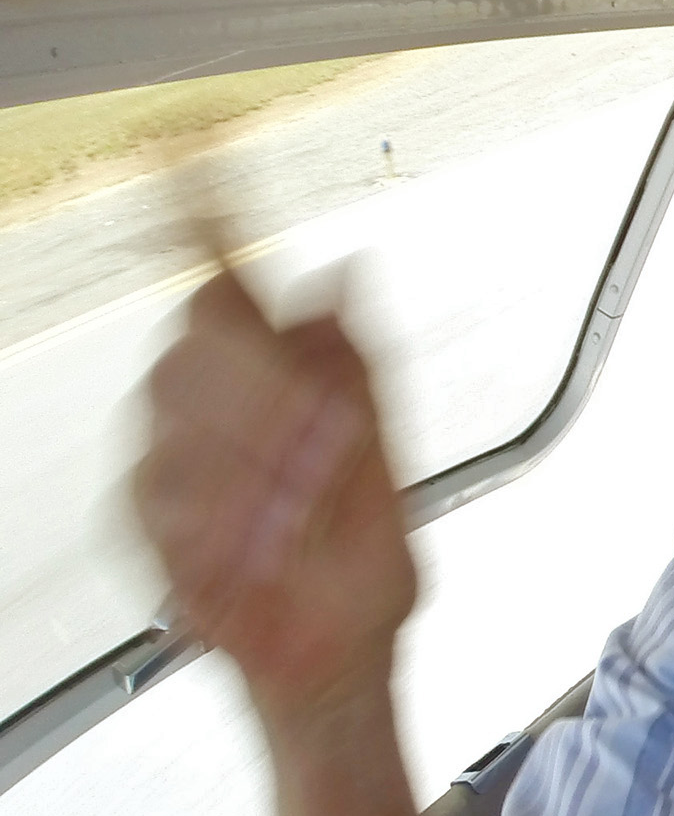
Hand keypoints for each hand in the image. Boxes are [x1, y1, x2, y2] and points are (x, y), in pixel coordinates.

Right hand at [134, 254, 417, 719]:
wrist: (339, 660)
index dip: (201, 215)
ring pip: (176, 418)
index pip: (223, 282)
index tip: (191, 155)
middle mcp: (208, 408)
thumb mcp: (387, 465)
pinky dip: (219, 518)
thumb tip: (347, 270)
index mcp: (273, 383)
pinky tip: (255, 544)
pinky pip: (159, 493)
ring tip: (303, 513)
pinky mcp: (144, 517)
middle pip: (197, 347)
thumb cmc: (360, 567)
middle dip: (268, 392)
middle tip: (325, 443)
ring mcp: (168, 461)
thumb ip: (360, 369)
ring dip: (254, 465)